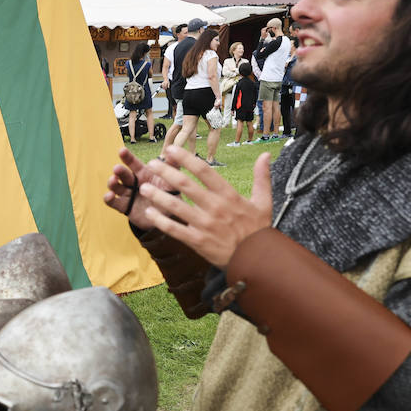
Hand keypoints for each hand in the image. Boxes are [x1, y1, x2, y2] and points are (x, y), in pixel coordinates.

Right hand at [103, 147, 181, 230]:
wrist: (166, 217)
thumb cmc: (169, 195)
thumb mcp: (172, 181)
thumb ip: (172, 167)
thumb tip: (176, 151)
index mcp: (143, 173)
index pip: (134, 163)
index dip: (127, 157)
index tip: (122, 151)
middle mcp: (133, 182)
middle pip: (123, 174)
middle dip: (119, 171)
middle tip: (117, 169)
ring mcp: (127, 194)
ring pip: (116, 187)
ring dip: (112, 183)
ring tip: (113, 180)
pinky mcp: (124, 207)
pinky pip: (113, 203)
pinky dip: (108, 199)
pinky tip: (109, 196)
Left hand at [140, 145, 272, 265]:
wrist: (256, 260)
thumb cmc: (258, 230)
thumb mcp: (264, 202)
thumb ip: (261, 177)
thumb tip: (266, 154)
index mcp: (229, 195)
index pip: (204, 171)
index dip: (186, 158)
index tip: (172, 150)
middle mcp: (215, 207)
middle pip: (185, 184)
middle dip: (166, 172)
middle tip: (152, 164)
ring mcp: (204, 225)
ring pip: (176, 206)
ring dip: (158, 195)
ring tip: (143, 187)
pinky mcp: (197, 241)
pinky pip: (174, 229)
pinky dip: (160, 220)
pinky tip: (149, 212)